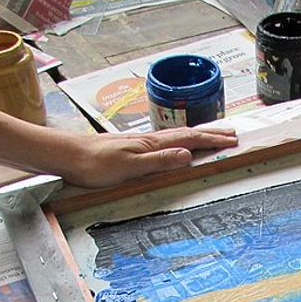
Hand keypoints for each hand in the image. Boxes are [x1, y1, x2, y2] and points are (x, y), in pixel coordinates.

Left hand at [64, 126, 237, 188]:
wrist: (68, 156)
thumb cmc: (94, 164)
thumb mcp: (129, 167)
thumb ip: (159, 161)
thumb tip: (188, 156)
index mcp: (152, 144)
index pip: (189, 140)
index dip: (212, 141)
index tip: (232, 141)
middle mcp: (150, 140)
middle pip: (187, 134)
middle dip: (211, 134)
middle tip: (232, 134)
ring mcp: (142, 143)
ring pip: (178, 137)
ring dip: (198, 137)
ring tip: (213, 137)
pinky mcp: (133, 148)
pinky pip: (167, 142)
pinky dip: (182, 142)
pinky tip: (179, 145)